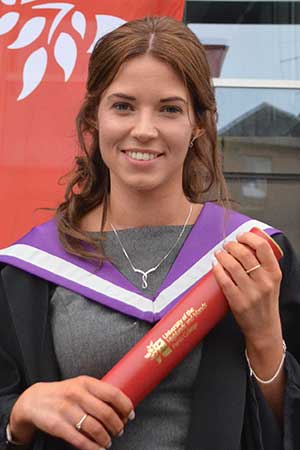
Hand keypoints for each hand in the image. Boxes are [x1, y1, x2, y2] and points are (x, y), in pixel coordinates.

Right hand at [9, 376, 133, 449]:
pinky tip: (98, 449)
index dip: (125, 406)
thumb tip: (121, 405)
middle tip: (120, 430)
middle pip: (106, 413)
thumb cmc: (64, 393)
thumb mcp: (80, 385)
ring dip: (106, 438)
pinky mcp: (58, 425)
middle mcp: (77, 395)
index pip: (112, 393)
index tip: (131, 415)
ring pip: (95, 428)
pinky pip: (80, 440)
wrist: (35, 400)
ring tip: (108, 441)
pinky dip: (92, 448)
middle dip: (117, 425)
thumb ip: (98, 392)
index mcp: (86, 383)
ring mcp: (67, 410)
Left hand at [212, 231, 282, 346]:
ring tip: (219, 253)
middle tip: (226, 245)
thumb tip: (244, 246)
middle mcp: (264, 282)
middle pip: (245, 254)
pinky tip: (215, 265)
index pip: (263, 248)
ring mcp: (251, 292)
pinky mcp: (238, 301)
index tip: (240, 236)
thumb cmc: (265, 302)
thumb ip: (263, 265)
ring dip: (222, 256)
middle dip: (232, 246)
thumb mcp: (272, 282)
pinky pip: (224, 281)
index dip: (249, 238)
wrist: (264, 327)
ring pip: (232, 266)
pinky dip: (217, 270)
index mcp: (274, 273)